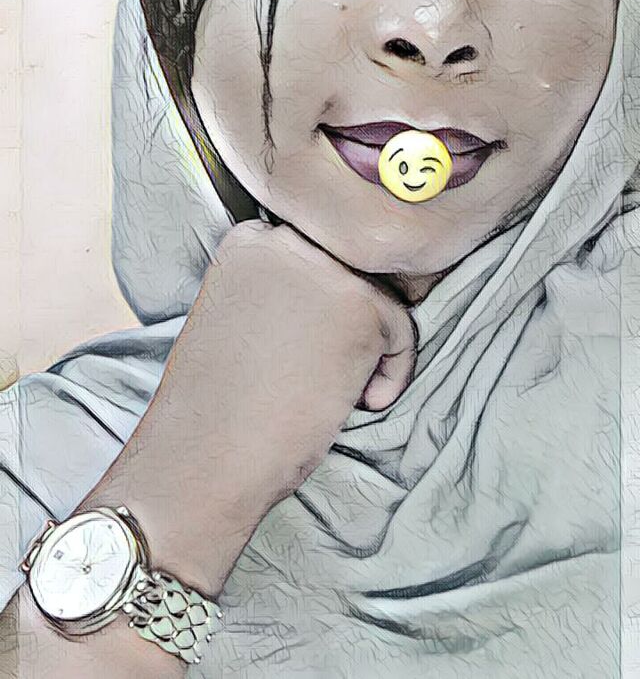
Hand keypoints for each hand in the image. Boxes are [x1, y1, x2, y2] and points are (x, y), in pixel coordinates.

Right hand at [166, 219, 417, 503]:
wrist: (205, 456)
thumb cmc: (219, 404)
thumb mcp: (238, 316)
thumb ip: (280, 291)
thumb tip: (332, 300)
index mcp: (249, 241)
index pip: (315, 259)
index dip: (320, 310)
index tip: (304, 352)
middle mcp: (286, 240)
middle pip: (349, 274)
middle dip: (345, 326)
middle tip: (320, 374)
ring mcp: (324, 269)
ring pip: (379, 300)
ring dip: (369, 350)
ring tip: (332, 390)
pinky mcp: (359, 304)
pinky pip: (402, 331)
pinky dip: (392, 372)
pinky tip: (360, 402)